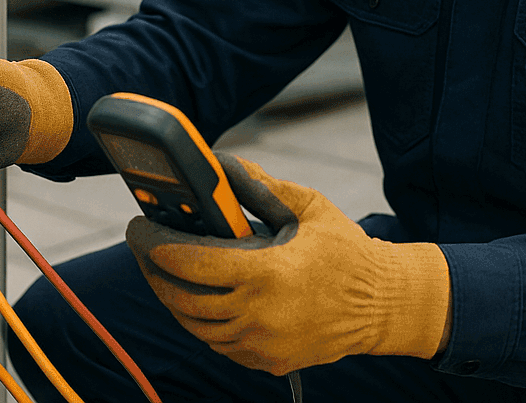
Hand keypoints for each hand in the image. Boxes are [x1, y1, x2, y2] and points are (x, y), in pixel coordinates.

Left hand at [125, 153, 449, 374]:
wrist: (385, 304)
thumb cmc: (346, 251)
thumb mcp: (307, 206)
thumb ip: (259, 185)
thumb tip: (218, 164)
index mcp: (266, 273)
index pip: (190, 264)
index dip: (156, 245)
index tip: (140, 228)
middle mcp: (259, 315)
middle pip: (181, 299)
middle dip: (153, 271)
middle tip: (144, 248)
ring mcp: (262, 344)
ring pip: (195, 326)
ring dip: (174, 298)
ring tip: (167, 271)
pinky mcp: (267, 362)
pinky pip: (220, 344)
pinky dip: (203, 321)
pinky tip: (200, 297)